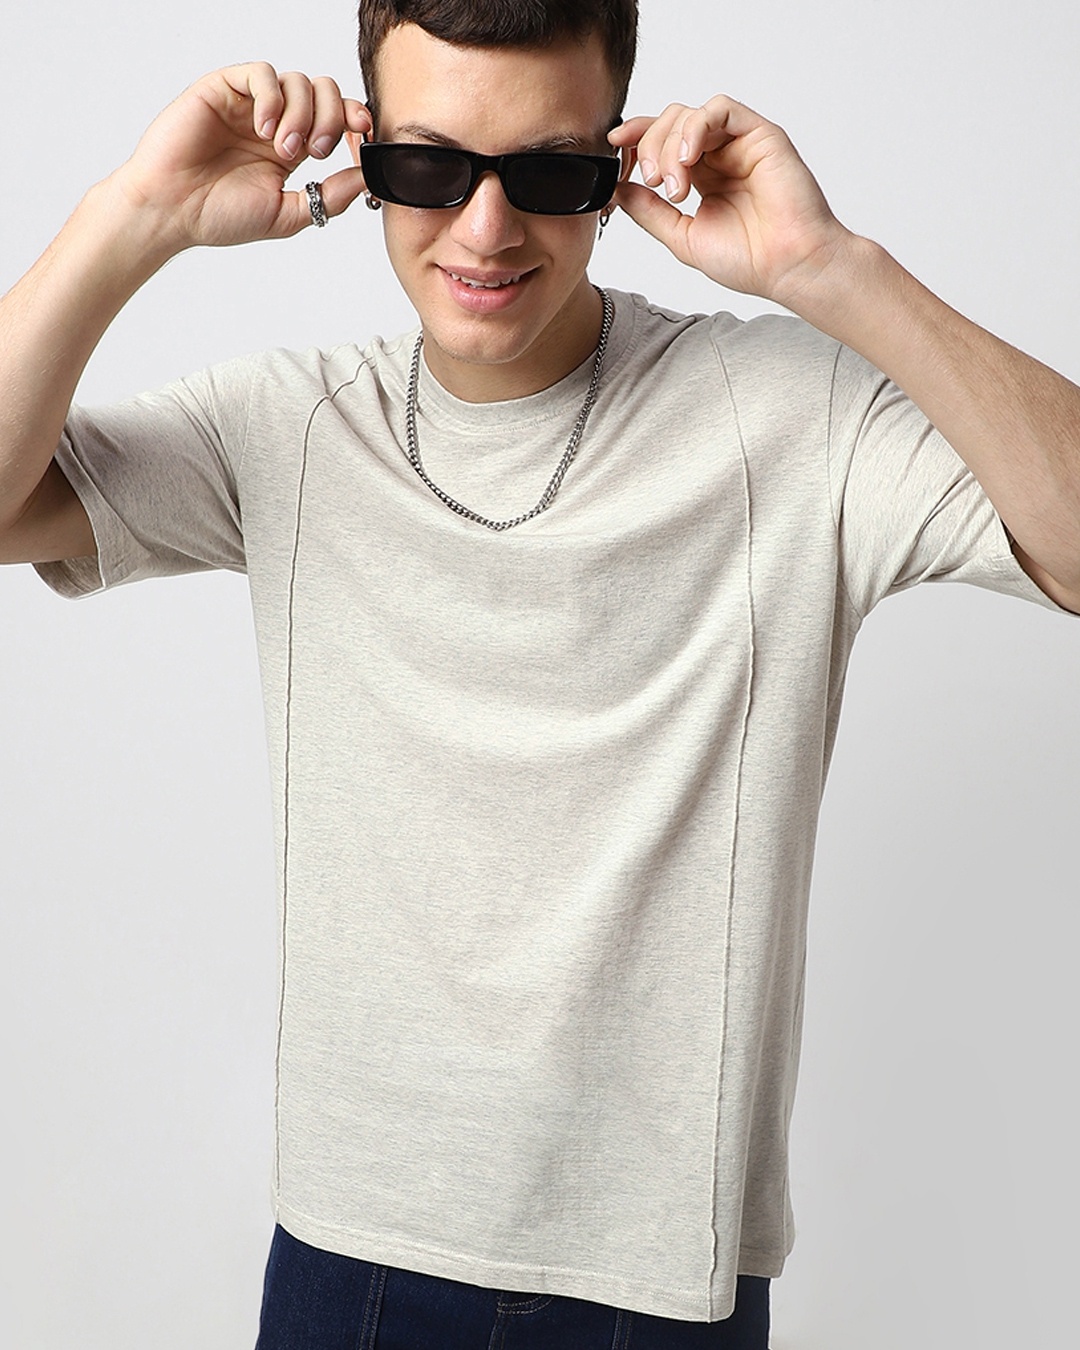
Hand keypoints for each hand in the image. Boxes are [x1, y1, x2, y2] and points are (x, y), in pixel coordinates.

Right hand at [112, 63, 370, 252]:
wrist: (171, 210)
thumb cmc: (219, 215)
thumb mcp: (288, 214)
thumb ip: (329, 197)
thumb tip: (367, 179)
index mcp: (294, 149)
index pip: (337, 119)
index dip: (356, 122)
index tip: (364, 138)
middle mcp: (276, 122)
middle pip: (325, 92)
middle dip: (332, 118)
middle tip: (315, 153)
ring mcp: (250, 104)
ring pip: (298, 81)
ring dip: (302, 115)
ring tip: (283, 149)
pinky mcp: (224, 88)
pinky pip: (262, 73)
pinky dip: (273, 98)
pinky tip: (265, 129)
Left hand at [609, 96, 855, 307]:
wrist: (787, 266)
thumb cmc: (749, 260)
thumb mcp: (682, 237)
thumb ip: (649, 212)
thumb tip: (616, 190)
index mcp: (702, 178)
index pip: (662, 143)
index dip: (636, 138)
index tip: (614, 145)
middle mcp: (719, 156)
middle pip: (670, 123)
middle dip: (650, 147)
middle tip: (652, 182)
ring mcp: (739, 144)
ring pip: (690, 114)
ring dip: (670, 144)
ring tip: (675, 185)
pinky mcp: (760, 134)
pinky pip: (720, 109)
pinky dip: (697, 126)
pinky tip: (689, 156)